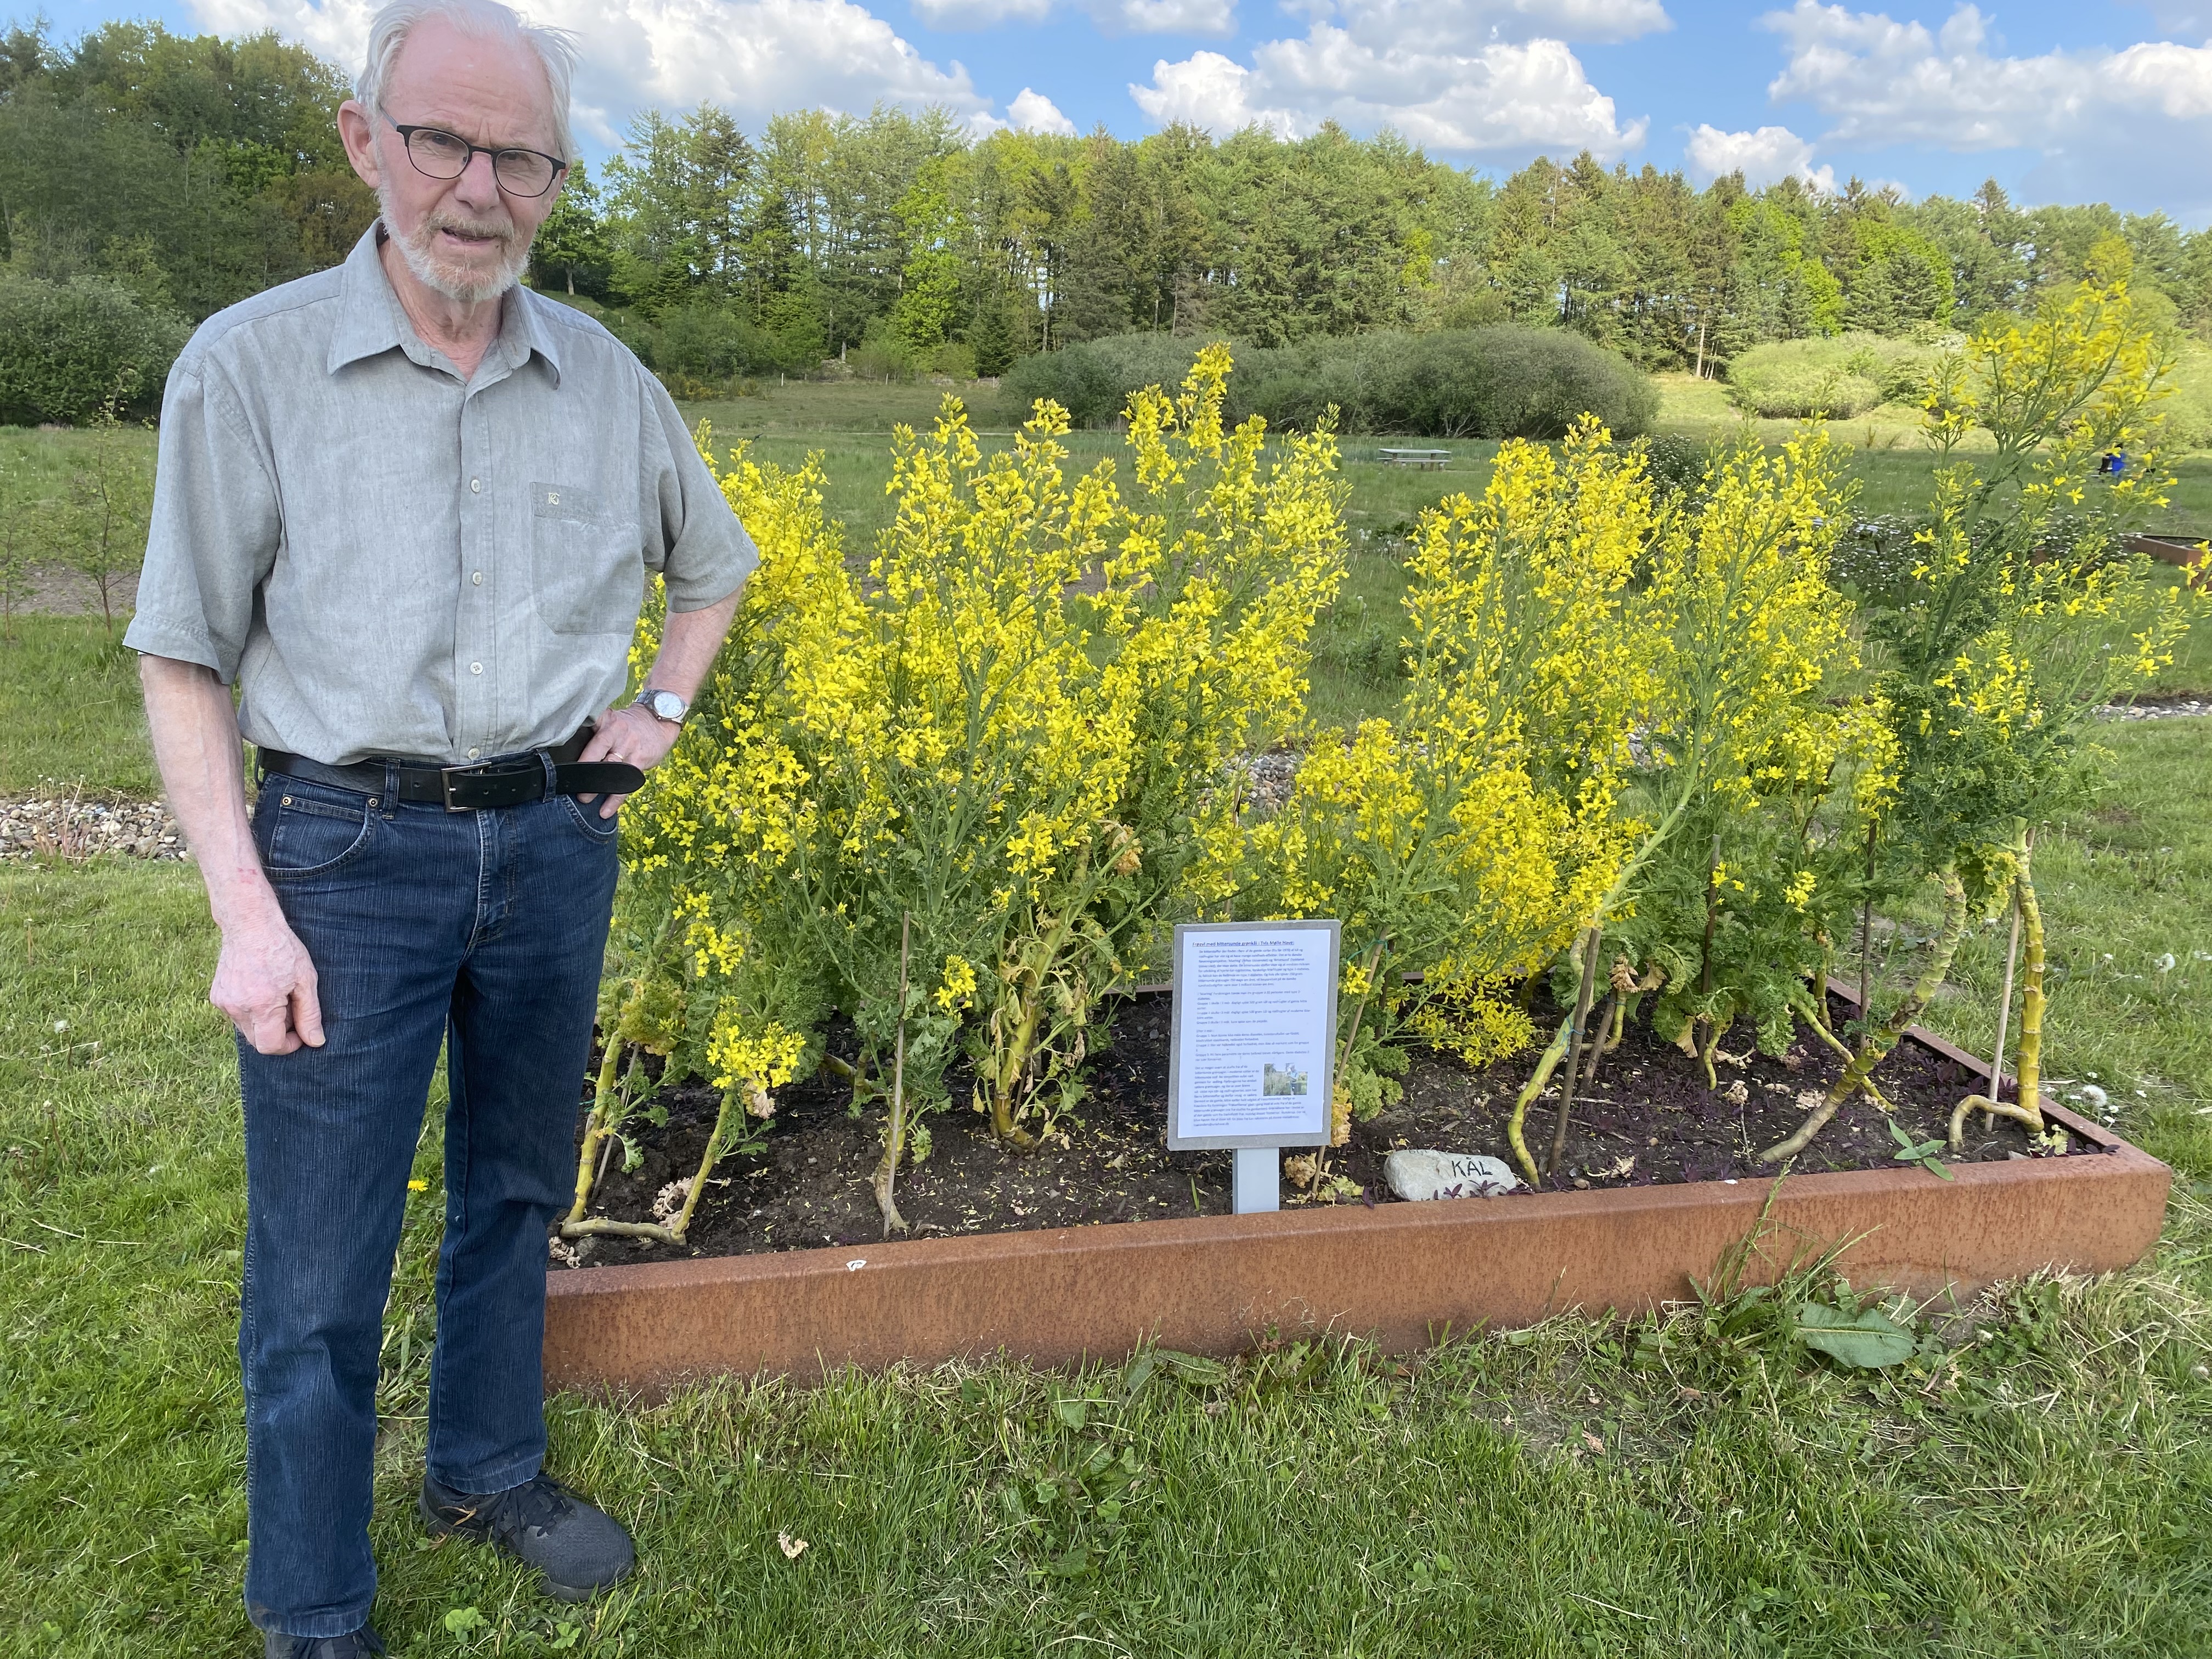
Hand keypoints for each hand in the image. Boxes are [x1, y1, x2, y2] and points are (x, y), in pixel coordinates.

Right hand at [211, 897, 323, 1054]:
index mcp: (261, 1006)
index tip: (300, 1032)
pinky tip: (260, 988)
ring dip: (263, 1021)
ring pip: (246, 1028)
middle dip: (277, 1033)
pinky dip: (250, 1010)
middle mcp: (237, 1008)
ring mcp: (223, 1002)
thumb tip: (315, 1042)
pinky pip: (236, 1015)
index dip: (288, 1045)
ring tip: (276, 994)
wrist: (250, 925)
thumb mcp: (305, 980)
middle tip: (290, 1008)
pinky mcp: (216, 996)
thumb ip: (310, 1015)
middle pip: (257, 1041)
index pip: (270, 1047)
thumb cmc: (283, 950)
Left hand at [577, 702, 679, 816]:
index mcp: (606, 719)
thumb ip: (594, 730)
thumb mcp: (611, 719)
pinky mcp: (640, 760)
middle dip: (583, 768)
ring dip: (597, 786)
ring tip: (584, 799)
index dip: (573, 733)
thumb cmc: (627, 725)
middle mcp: (616, 731)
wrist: (659, 722)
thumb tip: (566, 750)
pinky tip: (605, 810)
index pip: (587, 724)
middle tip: (571, 784)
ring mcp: (629, 746)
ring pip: (611, 768)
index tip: (559, 747)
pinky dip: (614, 799)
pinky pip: (626, 783)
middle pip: (597, 749)